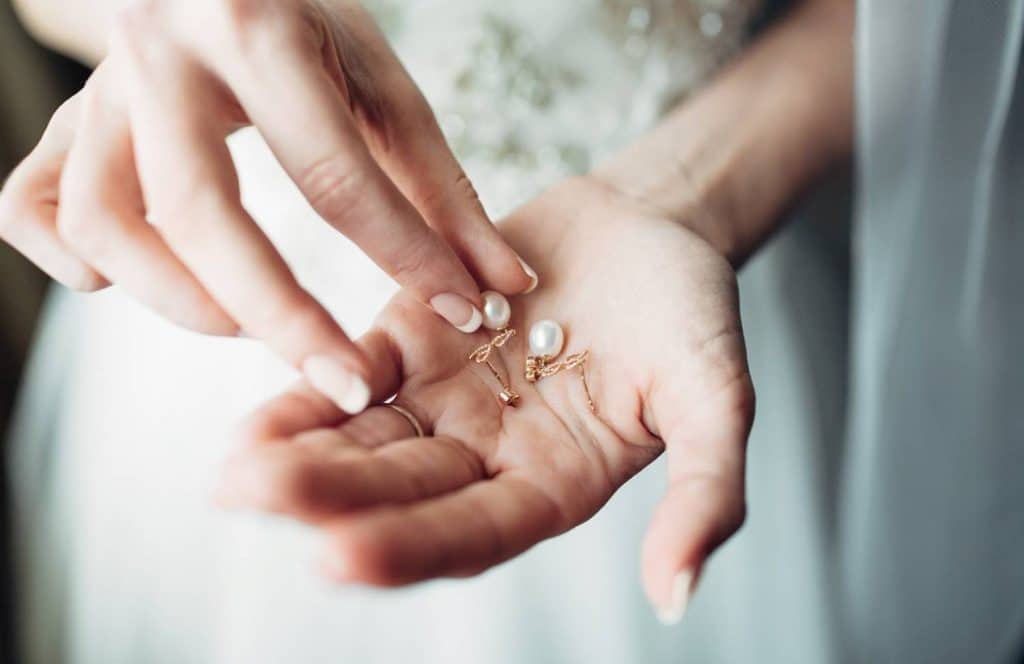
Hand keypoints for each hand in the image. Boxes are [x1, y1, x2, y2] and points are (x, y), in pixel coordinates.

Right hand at [0, 0, 534, 411]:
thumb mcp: (379, 83)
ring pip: (102, 220)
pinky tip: (132, 283)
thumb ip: (441, 188)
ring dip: (175, 297)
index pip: (336, 174)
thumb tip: (504, 282)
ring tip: (243, 326)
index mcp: (255, 31)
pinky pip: (31, 208)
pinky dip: (73, 262)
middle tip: (347, 384)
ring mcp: (96, 90)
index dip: (407, 258)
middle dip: (280, 318)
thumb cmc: (301, 24)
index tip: (463, 318)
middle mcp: (159, 56)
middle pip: (202, 214)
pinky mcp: (61, 123)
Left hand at [217, 178, 753, 621]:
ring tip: (237, 471)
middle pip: (403, 491)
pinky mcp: (413, 339)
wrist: (651, 222)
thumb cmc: (692, 313)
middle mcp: (489, 457)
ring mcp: (446, 401)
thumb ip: (705, 493)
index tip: (344, 557)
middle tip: (260, 498)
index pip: (475, 532)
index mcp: (554, 487)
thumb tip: (677, 595)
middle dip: (333, 498)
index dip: (413, 546)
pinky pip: (355, 372)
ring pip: (366, 441)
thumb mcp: (716, 401)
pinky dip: (310, 391)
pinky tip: (256, 419)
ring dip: (303, 456)